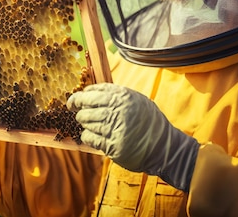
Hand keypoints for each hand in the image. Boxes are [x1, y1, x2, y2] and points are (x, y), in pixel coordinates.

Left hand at [67, 83, 198, 191]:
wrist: (163, 146)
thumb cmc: (148, 121)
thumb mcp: (136, 100)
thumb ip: (116, 94)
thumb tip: (89, 91)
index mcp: (123, 97)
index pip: (93, 92)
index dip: (80, 96)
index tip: (75, 100)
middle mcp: (118, 110)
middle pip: (86, 107)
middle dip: (78, 109)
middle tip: (76, 111)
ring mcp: (115, 128)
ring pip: (86, 122)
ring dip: (84, 122)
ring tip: (87, 123)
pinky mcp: (112, 146)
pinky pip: (90, 138)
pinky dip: (87, 135)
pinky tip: (91, 134)